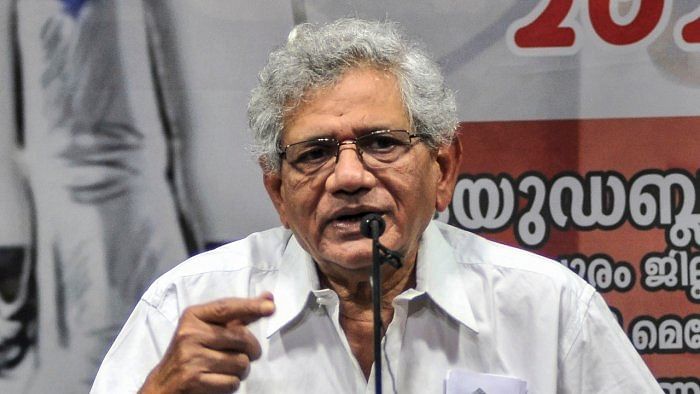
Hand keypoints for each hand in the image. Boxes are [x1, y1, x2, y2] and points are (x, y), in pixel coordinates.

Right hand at [139, 292, 274, 393]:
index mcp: (193, 316)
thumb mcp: (208, 328)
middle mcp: (190, 333)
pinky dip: (231, 384)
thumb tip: (268, 299)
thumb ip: (238, 315)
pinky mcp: (193, 379)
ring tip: (227, 368)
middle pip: (241, 337)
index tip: (271, 306)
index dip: (250, 306)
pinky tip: (218, 380)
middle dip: (251, 349)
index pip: (227, 307)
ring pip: (240, 362)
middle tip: (246, 354)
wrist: (163, 384)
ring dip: (241, 370)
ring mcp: (191, 357)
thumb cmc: (192, 352)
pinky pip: (231, 382)